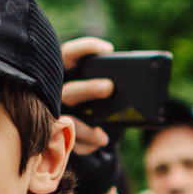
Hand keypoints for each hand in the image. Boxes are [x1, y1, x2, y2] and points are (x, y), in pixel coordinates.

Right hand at [60, 37, 114, 156]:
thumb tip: (136, 85)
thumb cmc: (103, 101)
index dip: (85, 49)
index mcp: (66, 73)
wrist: (97, 129)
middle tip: (109, 87)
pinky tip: (101, 141)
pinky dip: (86, 144)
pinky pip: (70, 142)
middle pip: (67, 90)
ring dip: (84, 128)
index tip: (109, 50)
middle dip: (87, 89)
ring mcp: (56, 115)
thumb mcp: (106, 87)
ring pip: (65, 121)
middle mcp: (56, 93)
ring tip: (103, 135)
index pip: (69, 54)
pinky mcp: (58, 136)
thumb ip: (113, 83)